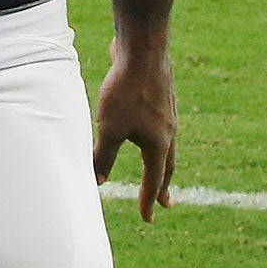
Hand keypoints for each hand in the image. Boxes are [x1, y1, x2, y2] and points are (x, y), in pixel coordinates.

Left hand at [92, 35, 177, 222]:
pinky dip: (158, 138)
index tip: (147, 218)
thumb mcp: (110, 127)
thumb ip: (103, 155)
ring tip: (158, 168)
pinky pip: (162, 125)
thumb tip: (98, 181)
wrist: (144, 49)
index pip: (154, 180)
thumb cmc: (126, 90)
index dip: (147, 199)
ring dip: (162, 162)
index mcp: (158, 144)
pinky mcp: (161, 96)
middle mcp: (168, 131)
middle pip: (166, 165)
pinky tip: (150, 129)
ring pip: (166, 145)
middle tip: (165, 202)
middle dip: (163, 186)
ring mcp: (168, 113)